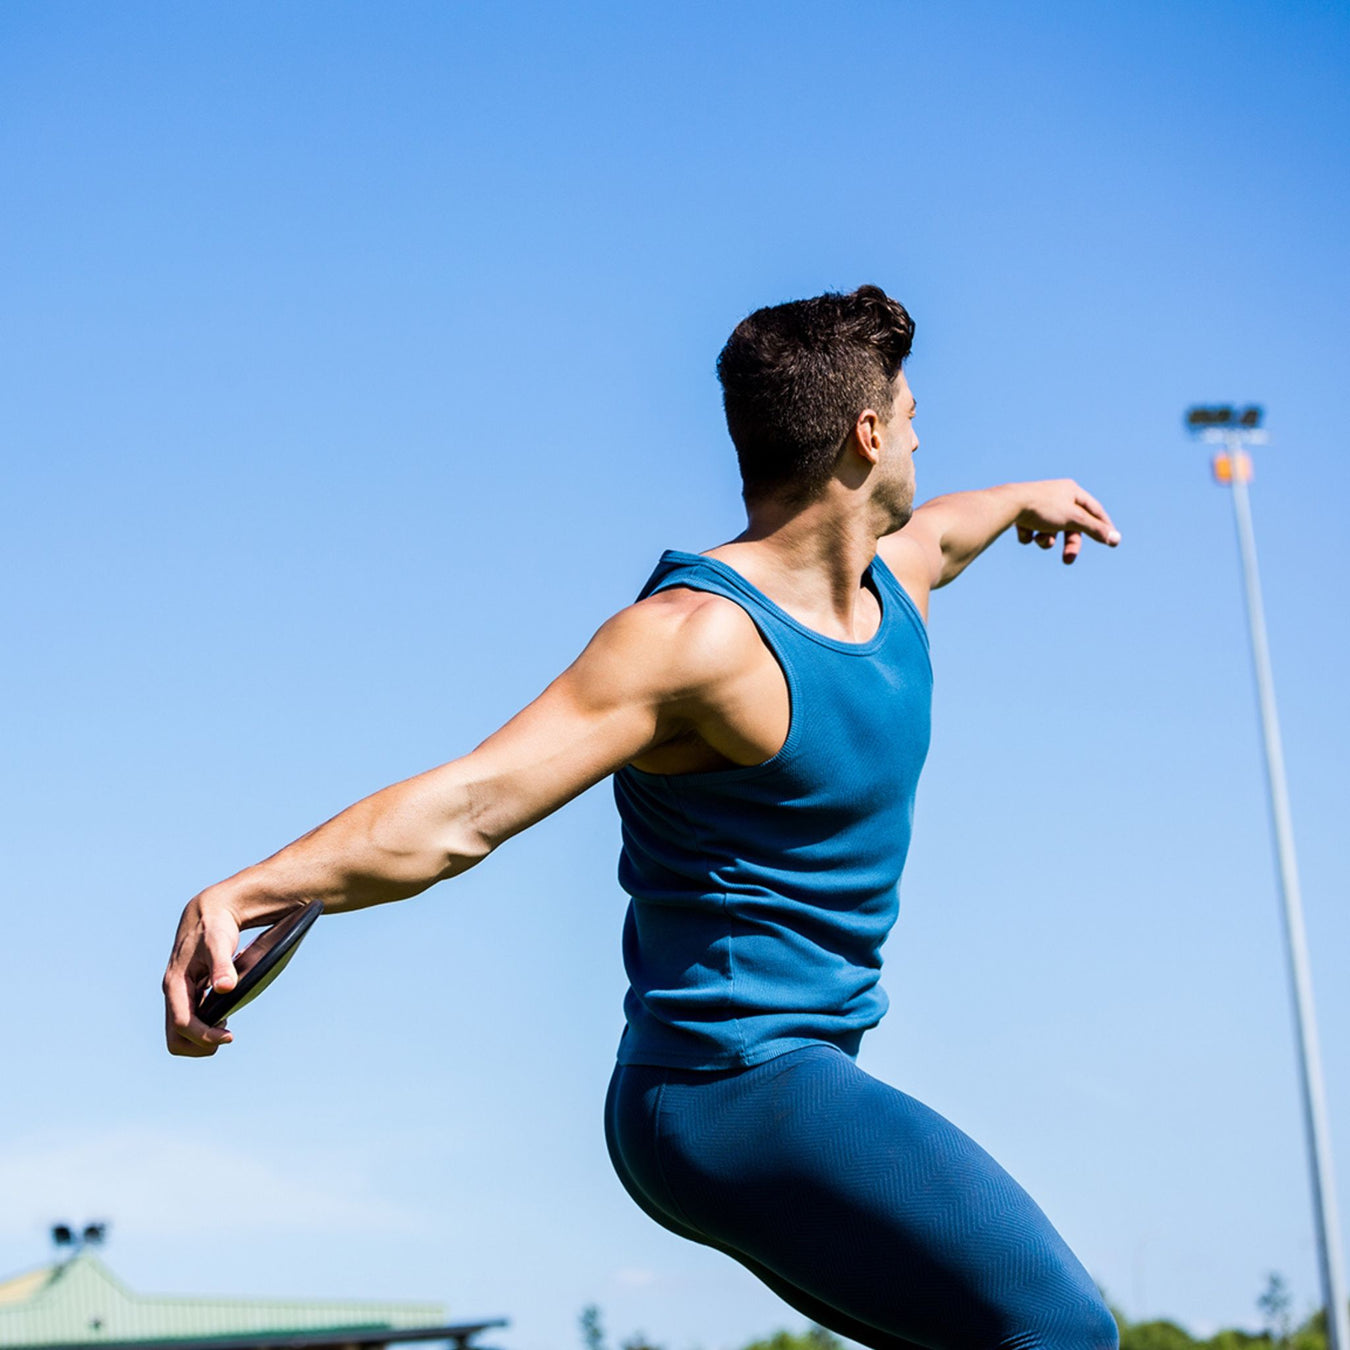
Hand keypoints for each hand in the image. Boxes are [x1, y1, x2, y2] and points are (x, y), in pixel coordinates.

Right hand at [163, 888, 241, 1056]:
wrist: (208, 912)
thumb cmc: (214, 927)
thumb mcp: (219, 943)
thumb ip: (222, 965)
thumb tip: (226, 987)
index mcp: (175, 984)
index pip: (182, 1024)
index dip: (203, 1037)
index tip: (230, 1037)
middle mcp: (173, 992)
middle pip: (175, 1037)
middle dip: (199, 1045)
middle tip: (227, 1036)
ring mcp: (179, 994)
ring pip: (180, 1033)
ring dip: (201, 1038)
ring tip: (225, 1028)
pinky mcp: (188, 993)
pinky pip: (190, 1020)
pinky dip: (204, 1027)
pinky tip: (223, 1016)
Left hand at [1014, 479, 1120, 563]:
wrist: (1008, 506)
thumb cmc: (1043, 508)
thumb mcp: (1073, 519)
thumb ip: (1095, 529)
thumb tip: (1116, 539)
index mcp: (1071, 490)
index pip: (1094, 510)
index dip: (1103, 525)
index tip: (1112, 540)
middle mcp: (1056, 495)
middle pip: (1071, 525)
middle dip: (1069, 544)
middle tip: (1067, 560)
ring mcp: (1038, 505)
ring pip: (1050, 531)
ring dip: (1046, 540)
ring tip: (1038, 538)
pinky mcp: (1021, 514)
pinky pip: (1032, 532)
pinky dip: (1029, 535)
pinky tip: (1022, 530)